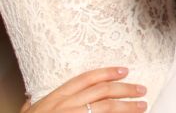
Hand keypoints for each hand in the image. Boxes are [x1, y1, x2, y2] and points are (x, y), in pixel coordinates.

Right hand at [24, 67, 146, 111]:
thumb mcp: (30, 112)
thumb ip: (36, 102)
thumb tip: (34, 96)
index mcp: (56, 98)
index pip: (86, 79)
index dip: (107, 72)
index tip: (125, 71)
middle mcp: (66, 105)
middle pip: (103, 91)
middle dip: (126, 89)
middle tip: (141, 90)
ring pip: (107, 107)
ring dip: (128, 106)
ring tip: (142, 106)